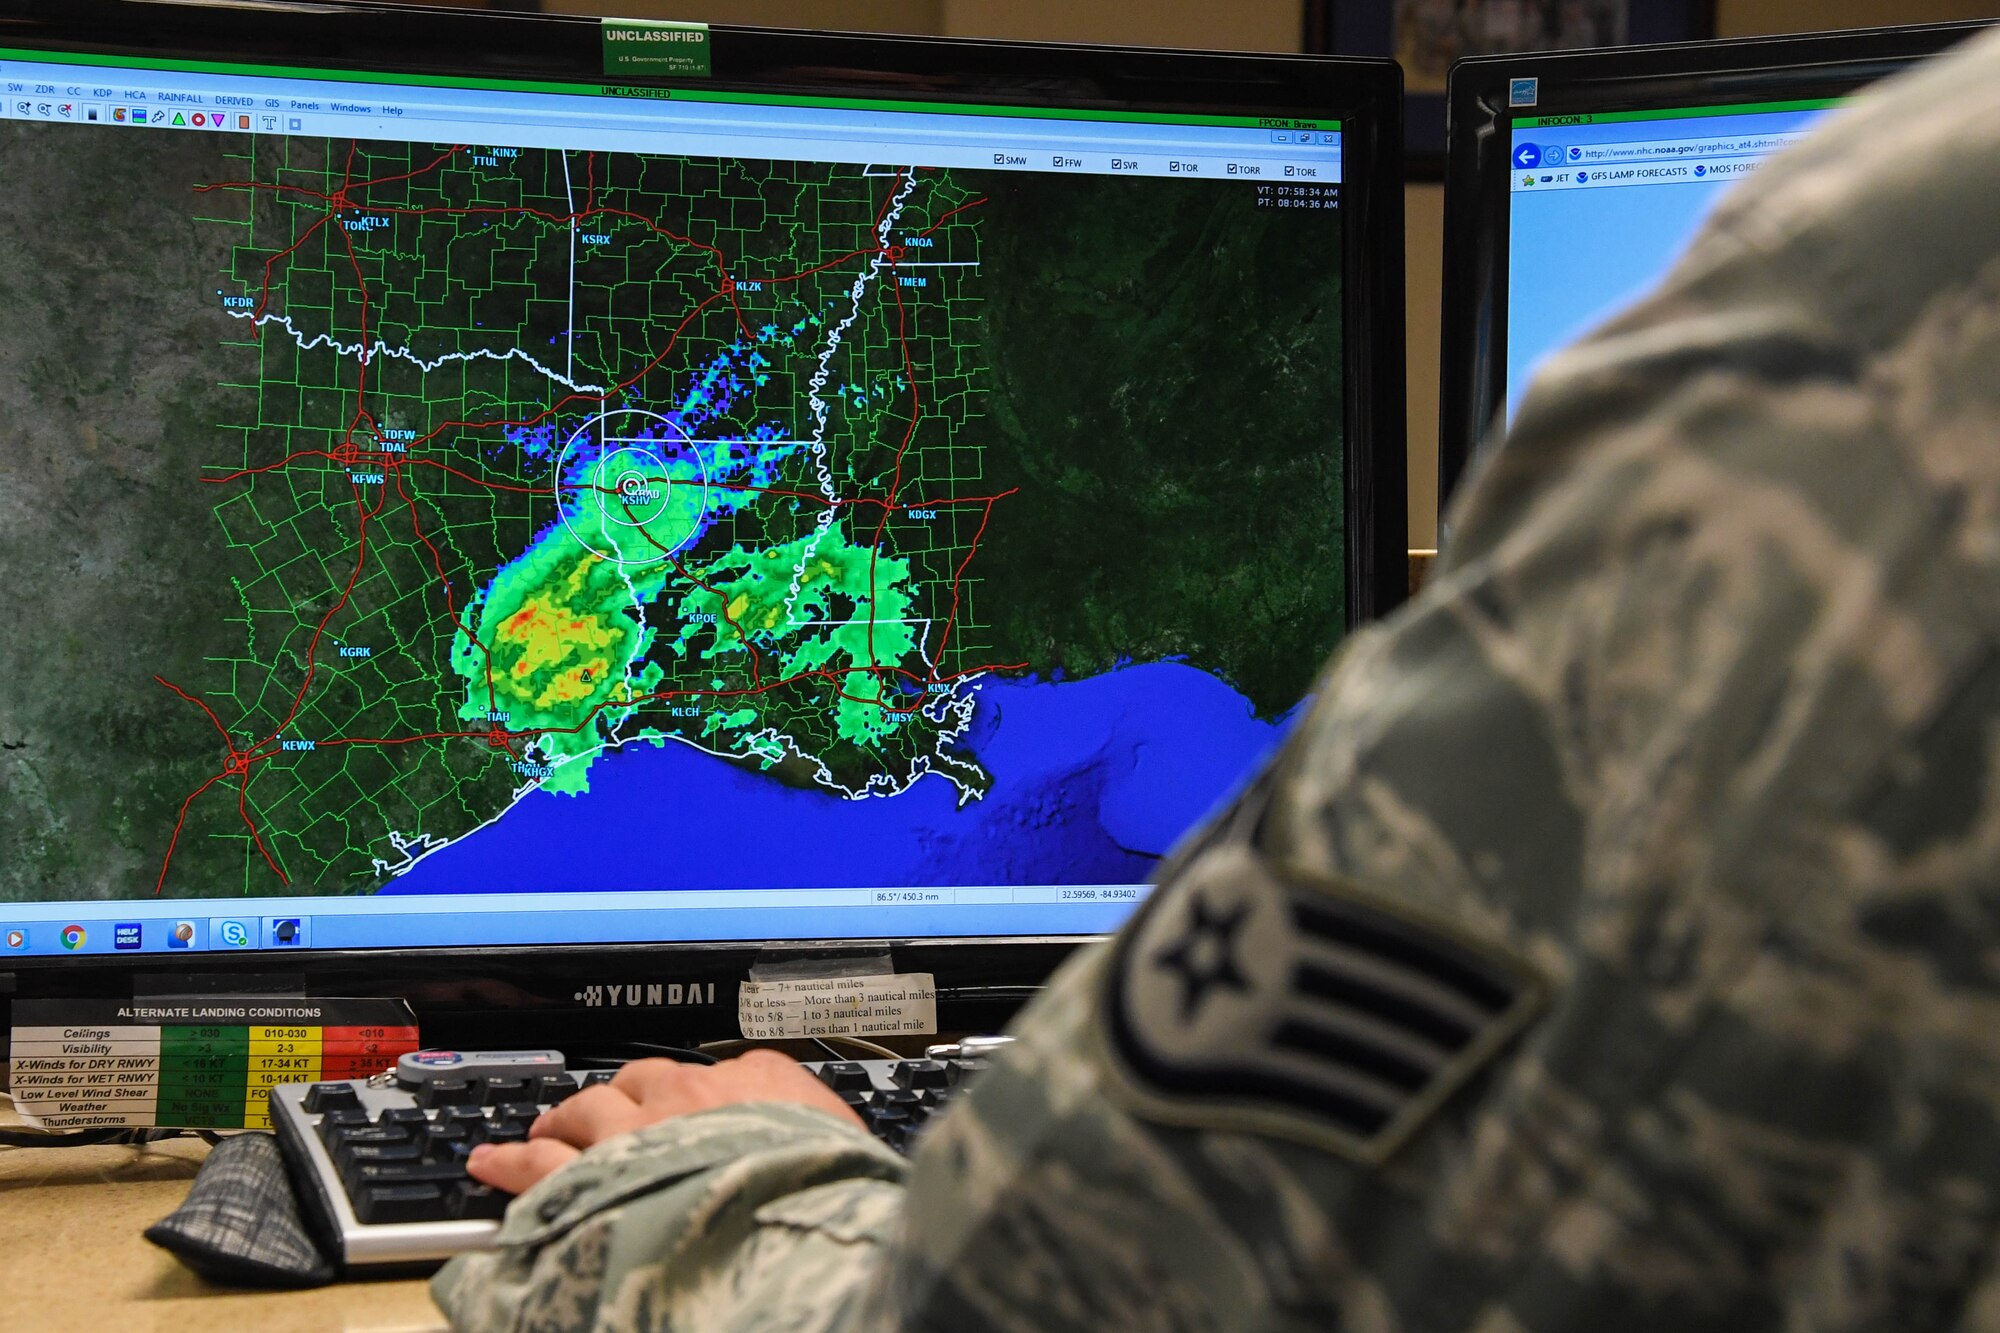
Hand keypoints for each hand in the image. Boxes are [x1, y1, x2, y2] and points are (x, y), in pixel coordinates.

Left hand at [467, 1049, 864, 1194]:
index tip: (691, 1107)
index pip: (724, 1071)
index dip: (697, 1095)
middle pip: (643, 1081)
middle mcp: (693, 1095)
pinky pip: (537, 1161)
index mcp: (764, 1081)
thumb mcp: (851, 1152)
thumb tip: (845, 1155)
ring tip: (543, 1129)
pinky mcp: (590, 1177)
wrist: (791, 1227)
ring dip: (561, 1120)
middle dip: (620, 1097)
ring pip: (584, 1110)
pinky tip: (489, 1162)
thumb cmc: (831, 1196)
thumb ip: (831, 1140)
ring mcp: (636, 1132)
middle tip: (604, 1112)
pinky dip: (509, 1160)